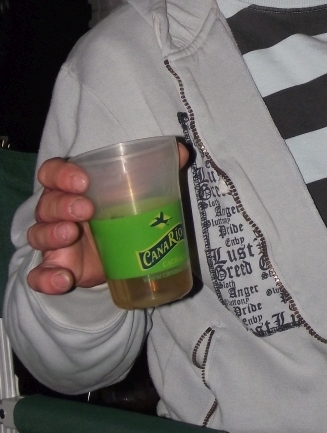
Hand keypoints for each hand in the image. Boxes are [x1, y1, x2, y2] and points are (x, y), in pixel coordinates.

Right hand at [27, 144, 190, 294]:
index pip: (52, 172)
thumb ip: (155, 169)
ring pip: (38, 235)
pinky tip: (62, 279)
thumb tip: (181, 152)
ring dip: (52, 234)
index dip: (61, 174)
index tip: (83, 180)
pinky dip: (46, 278)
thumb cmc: (121, 211)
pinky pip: (39, 275)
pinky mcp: (58, 267)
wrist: (119, 253)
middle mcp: (56, 211)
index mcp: (70, 187)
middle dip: (63, 205)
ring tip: (72, 235)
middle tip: (86, 210)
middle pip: (47, 203)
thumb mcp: (136, 191)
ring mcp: (53, 240)